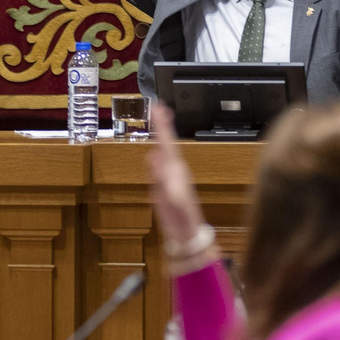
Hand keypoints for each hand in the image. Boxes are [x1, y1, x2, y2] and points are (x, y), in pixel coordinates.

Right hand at [148, 103, 206, 247]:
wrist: (185, 233)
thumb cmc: (182, 217)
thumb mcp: (173, 198)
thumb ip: (163, 178)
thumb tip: (155, 156)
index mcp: (176, 169)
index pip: (167, 142)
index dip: (162, 125)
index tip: (159, 107)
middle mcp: (173, 169)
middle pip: (166, 143)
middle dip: (161, 125)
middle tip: (157, 106)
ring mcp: (168, 178)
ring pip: (161, 152)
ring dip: (159, 137)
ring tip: (158, 122)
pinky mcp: (162, 187)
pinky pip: (157, 168)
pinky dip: (154, 157)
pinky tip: (154, 152)